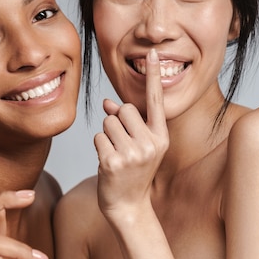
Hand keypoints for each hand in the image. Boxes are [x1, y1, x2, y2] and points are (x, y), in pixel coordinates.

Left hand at [94, 48, 168, 221]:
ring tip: (116, 155)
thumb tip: (108, 103)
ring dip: (106, 136)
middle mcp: (150, 144)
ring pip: (107, 122)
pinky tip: (108, 164)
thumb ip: (126, 122)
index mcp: (161, 137)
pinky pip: (97, 137)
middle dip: (116, 122)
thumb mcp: (137, 146)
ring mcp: (132, 154)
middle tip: (122, 145)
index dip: (153, 76)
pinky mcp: (112, 162)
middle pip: (123, 109)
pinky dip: (99, 147)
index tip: (151, 52)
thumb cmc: (132, 172)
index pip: (155, 101)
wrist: (129, 207)